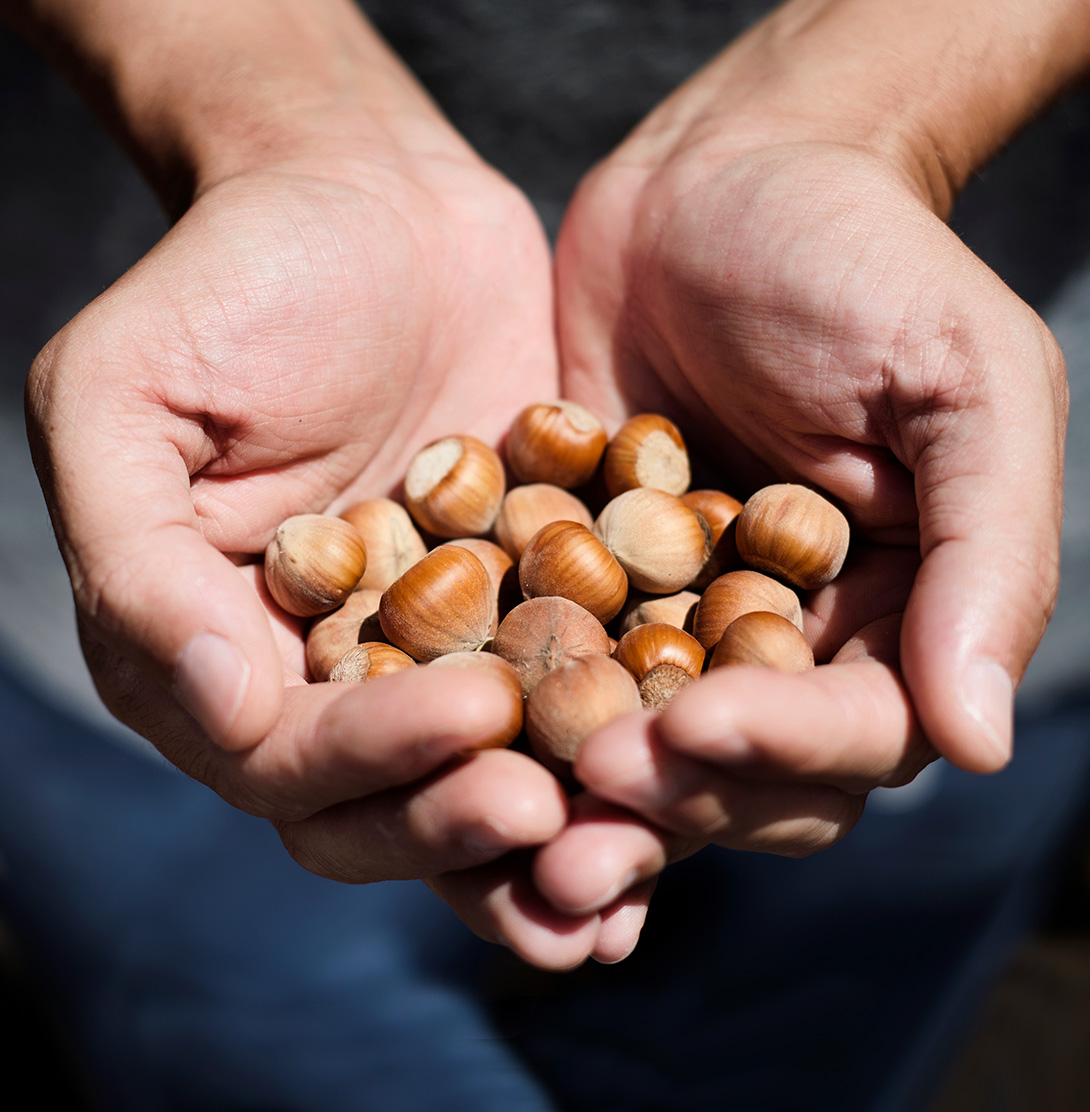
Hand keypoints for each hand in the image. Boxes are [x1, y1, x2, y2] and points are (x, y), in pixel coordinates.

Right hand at [22, 61, 619, 963]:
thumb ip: (136, 561)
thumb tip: (216, 704)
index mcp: (216, 652)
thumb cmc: (233, 280)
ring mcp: (434, 648)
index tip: (475, 720)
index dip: (369, 763)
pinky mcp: (529, 605)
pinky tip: (692, 759)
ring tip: (630, 857)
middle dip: (463, 820)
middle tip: (556, 808)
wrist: (371, 200)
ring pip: (483, 777)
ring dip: (552, 832)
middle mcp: (323, 675)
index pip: (281, 759)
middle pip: (383, 803)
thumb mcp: (123, 397)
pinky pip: (574, 689)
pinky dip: (621, 736)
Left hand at [538, 15, 1068, 922]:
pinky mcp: (573, 583)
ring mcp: (668, 621)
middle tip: (571, 846)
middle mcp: (781, 646)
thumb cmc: (863, 262)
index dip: (782, 750)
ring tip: (498, 825)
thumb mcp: (964, 387)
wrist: (717, 181)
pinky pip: (538, 663)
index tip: (694, 730)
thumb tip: (977, 743)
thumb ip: (990, 558)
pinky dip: (498, 711)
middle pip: (733, 777)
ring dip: (568, 801)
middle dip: (662, 809)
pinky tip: (436, 741)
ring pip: (628, 748)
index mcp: (890, 621)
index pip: (853, 733)